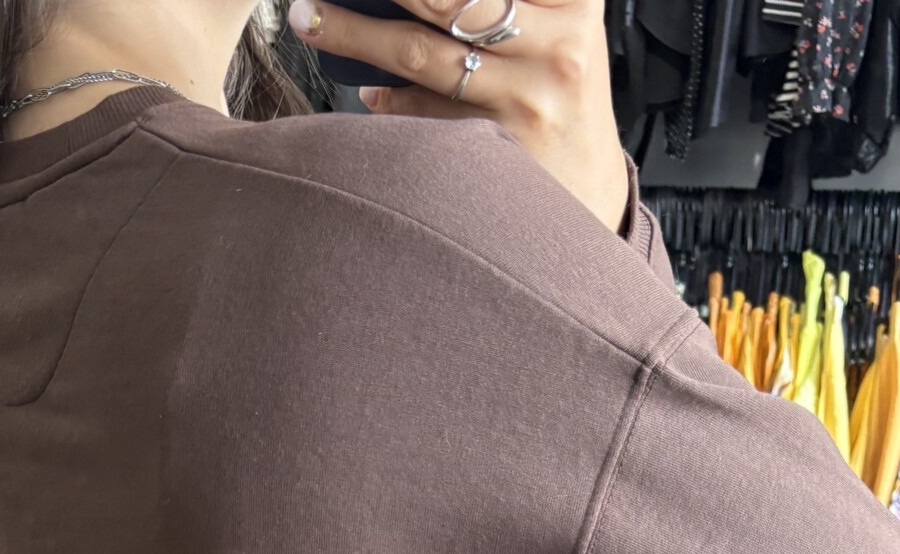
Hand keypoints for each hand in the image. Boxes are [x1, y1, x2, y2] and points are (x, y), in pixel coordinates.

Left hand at [286, 0, 628, 231]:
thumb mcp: (554, 33)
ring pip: (422, 55)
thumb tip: (398, 2)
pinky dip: (386, 102)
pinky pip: (423, 117)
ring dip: (355, 34)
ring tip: (310, 19)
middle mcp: (557, 45)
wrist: (589, 189)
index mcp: (574, 0)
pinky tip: (364, 92)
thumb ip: (495, 8)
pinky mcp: (497, 149)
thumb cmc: (559, 97)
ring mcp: (525, 99)